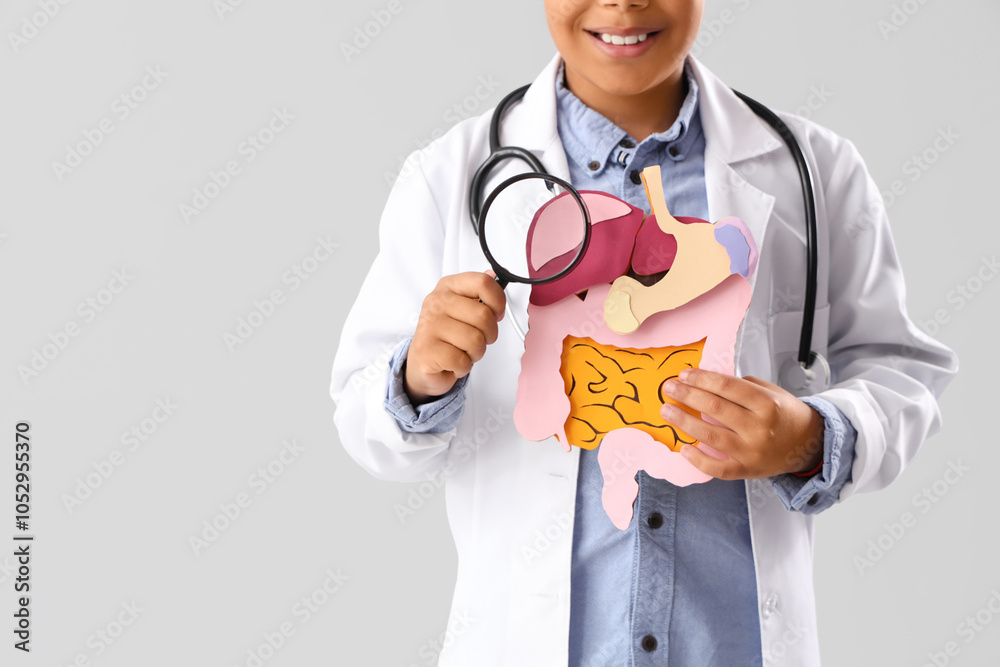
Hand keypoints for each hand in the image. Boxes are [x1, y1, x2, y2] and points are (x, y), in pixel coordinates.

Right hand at [405, 271, 505, 404]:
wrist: (422, 362)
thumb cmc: (447, 334)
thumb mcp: (464, 308)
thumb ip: (480, 292)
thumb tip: (493, 275)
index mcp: (448, 287)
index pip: (482, 283)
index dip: (498, 301)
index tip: (497, 314)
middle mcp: (437, 302)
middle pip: (484, 316)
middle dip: (489, 335)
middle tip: (476, 339)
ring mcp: (429, 325)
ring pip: (476, 341)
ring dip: (476, 353)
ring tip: (463, 351)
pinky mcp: (426, 350)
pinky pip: (462, 360)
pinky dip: (463, 367)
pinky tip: (453, 362)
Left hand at [659, 369, 824, 479]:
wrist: (808, 444)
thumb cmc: (785, 414)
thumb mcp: (771, 392)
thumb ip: (742, 386)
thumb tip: (706, 381)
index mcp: (767, 404)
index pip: (727, 387)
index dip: (702, 379)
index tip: (684, 375)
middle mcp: (759, 428)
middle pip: (715, 408)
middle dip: (687, 396)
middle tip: (668, 388)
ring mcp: (752, 451)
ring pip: (711, 436)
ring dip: (684, 422)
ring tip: (667, 411)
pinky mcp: (747, 470)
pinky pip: (718, 468)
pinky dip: (699, 460)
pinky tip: (684, 448)